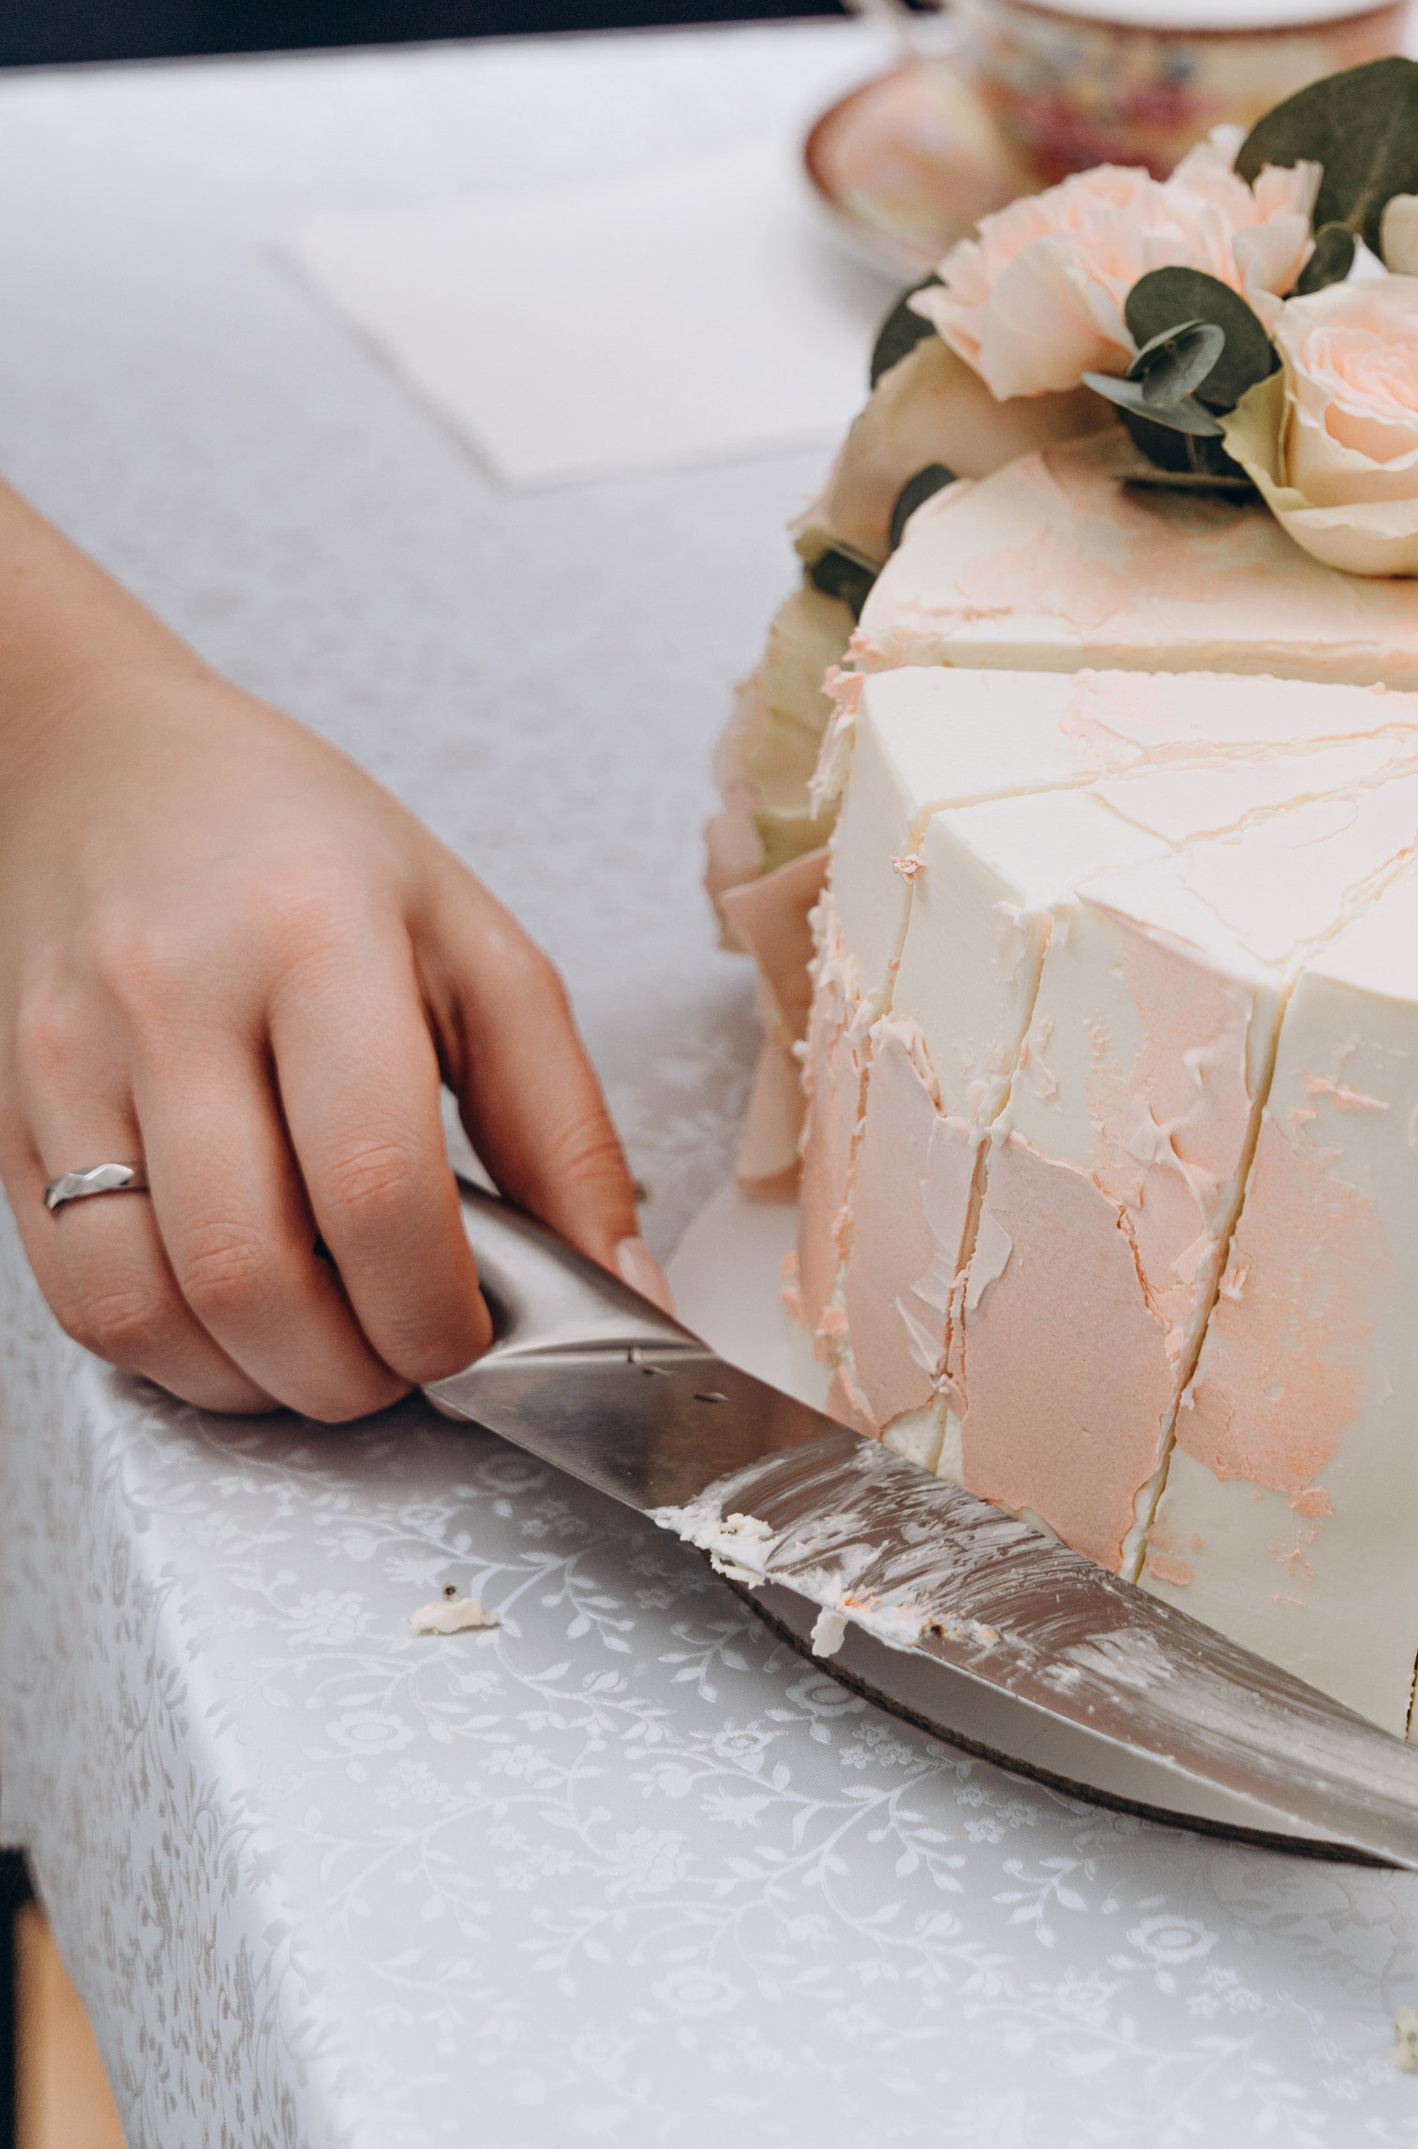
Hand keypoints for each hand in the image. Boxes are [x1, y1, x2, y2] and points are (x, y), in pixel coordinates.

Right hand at [0, 622, 651, 1419]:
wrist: (112, 766)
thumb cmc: (306, 849)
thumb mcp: (474, 942)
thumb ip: (560, 1121)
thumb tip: (625, 1286)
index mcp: (318, 933)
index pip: (375, 1183)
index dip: (434, 1308)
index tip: (477, 1335)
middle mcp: (176, 995)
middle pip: (253, 1273)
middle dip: (353, 1371)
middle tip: (410, 1356)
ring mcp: (73, 1060)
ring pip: (148, 1310)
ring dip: (258, 1382)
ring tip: (331, 1347)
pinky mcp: (9, 1117)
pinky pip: (77, 1298)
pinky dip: (171, 1352)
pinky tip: (238, 1320)